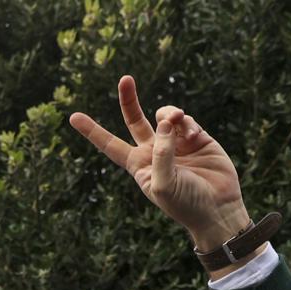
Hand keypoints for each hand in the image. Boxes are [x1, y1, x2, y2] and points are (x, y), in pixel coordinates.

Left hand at [69, 75, 248, 257]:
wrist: (217, 209)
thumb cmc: (186, 204)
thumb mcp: (165, 184)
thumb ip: (161, 154)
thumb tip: (165, 122)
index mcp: (139, 166)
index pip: (110, 145)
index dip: (93, 131)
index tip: (73, 117)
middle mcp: (155, 151)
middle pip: (134, 120)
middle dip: (129, 100)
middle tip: (125, 79)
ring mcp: (175, 143)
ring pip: (164, 115)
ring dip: (170, 113)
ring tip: (177, 120)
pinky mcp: (196, 138)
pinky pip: (185, 120)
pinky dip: (187, 123)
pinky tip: (194, 136)